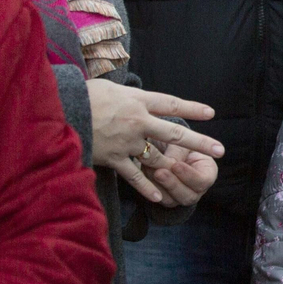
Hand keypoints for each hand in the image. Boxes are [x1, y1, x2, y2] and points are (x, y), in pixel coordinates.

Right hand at [87, 81, 222, 202]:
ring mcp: (128, 141)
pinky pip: (135, 175)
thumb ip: (126, 94)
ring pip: (158, 157)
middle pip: (176, 132)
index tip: (211, 113)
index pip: (171, 104)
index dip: (192, 109)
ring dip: (174, 167)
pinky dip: (146, 187)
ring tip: (188, 173)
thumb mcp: (108, 86)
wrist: (62, 110)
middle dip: (200, 142)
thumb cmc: (81, 94)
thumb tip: (132, 94)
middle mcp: (138, 121)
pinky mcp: (115, 158)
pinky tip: (159, 197)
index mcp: (137, 100)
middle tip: (220, 150)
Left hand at [143, 145, 218, 207]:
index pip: (203, 180)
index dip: (190, 175)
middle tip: (160, 172)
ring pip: (171, 200)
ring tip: (148, 170)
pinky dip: (150, 188)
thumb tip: (171, 163)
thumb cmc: (178, 142)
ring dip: (159, 186)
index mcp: (207, 173)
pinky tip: (143, 175)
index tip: (176, 165)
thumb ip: (178, 152)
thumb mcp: (181, 142)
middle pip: (188, 195)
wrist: (163, 148)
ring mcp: (181, 197)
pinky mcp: (166, 199)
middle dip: (172, 184)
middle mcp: (197, 189)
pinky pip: (157, 199)